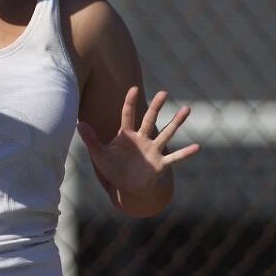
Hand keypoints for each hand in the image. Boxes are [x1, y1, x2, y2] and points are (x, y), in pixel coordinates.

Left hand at [76, 86, 200, 198]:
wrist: (127, 187)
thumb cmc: (113, 168)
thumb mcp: (99, 154)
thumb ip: (90, 139)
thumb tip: (78, 124)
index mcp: (127, 135)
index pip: (128, 115)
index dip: (130, 103)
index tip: (133, 88)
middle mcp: (142, 139)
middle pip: (150, 119)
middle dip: (156, 107)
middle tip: (164, 92)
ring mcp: (153, 150)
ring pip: (167, 134)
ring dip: (176, 123)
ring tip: (187, 109)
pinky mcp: (160, 164)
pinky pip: (174, 158)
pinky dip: (185, 153)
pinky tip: (197, 147)